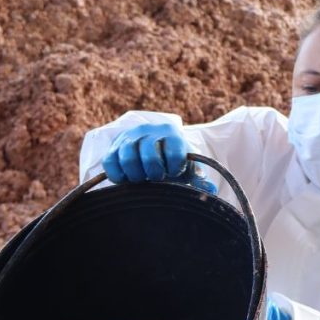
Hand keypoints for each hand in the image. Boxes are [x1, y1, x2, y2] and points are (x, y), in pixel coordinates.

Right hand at [102, 123, 216, 193]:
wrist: (154, 149)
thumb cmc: (173, 163)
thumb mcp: (187, 168)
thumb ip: (198, 179)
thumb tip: (209, 189)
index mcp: (171, 133)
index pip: (174, 149)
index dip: (174, 166)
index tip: (174, 173)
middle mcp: (148, 130)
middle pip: (148, 152)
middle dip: (153, 171)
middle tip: (156, 178)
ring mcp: (128, 137)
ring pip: (127, 155)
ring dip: (135, 173)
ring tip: (142, 181)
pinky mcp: (113, 147)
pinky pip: (110, 161)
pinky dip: (117, 174)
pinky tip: (126, 181)